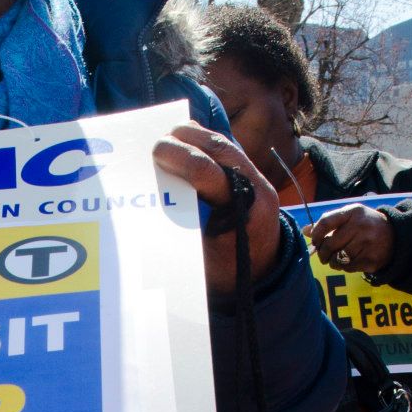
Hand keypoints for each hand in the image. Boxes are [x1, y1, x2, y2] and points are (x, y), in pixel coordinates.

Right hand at [152, 124, 282, 294]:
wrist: (263, 273)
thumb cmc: (226, 274)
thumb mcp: (201, 263)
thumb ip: (182, 233)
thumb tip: (148, 207)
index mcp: (244, 212)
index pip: (211, 173)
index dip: (182, 158)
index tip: (156, 154)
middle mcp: (257, 189)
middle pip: (220, 148)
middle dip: (186, 140)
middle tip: (157, 144)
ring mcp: (258, 179)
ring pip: (225, 144)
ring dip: (195, 137)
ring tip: (168, 138)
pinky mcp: (252, 175)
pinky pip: (226, 150)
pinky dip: (203, 143)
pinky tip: (184, 143)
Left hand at [310, 203, 394, 275]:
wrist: (395, 235)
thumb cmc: (365, 225)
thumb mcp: (349, 217)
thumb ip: (328, 222)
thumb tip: (305, 231)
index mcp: (353, 212)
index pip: (326, 222)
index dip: (316, 235)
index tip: (315, 241)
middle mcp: (361, 226)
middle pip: (329, 244)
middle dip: (322, 253)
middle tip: (324, 255)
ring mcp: (367, 243)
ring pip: (338, 258)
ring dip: (333, 261)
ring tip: (337, 258)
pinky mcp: (372, 259)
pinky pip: (348, 267)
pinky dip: (344, 267)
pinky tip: (349, 261)